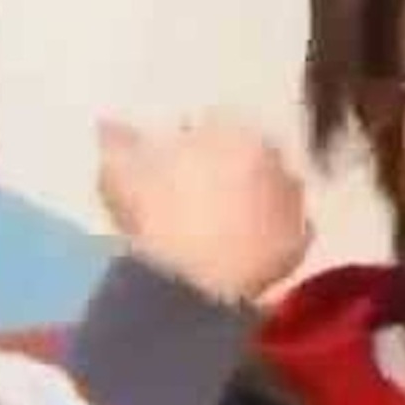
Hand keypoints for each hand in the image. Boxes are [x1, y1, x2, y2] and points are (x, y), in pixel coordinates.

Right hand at [97, 112, 311, 303]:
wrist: (190, 283)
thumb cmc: (154, 218)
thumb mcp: (120, 173)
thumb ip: (117, 142)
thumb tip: (107, 122)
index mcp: (233, 130)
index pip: (212, 122)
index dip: (187, 142)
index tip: (169, 163)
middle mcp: (274, 157)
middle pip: (247, 153)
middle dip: (225, 168)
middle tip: (192, 195)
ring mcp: (291, 201)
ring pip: (268, 189)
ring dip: (250, 198)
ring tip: (214, 224)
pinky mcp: (297, 243)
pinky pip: (283, 231)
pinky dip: (266, 235)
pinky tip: (239, 248)